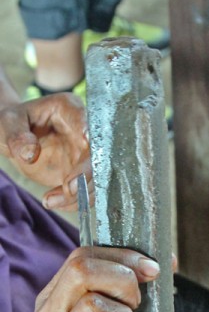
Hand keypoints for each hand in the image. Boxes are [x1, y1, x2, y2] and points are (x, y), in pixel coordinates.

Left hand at [0, 93, 89, 210]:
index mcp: (70, 110)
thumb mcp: (7, 124)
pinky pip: (86, 191)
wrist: (13, 138)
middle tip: (69, 189)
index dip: (90, 136)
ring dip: (79, 194)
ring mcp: (86, 154)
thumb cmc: (11, 123)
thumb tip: (30, 153)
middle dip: (86, 174)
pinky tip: (52, 202)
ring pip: (96, 177)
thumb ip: (17, 136)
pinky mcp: (81, 173)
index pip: (86, 122)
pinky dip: (73, 202)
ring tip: (49, 201)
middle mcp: (86, 132)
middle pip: (97, 154)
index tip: (85, 144)